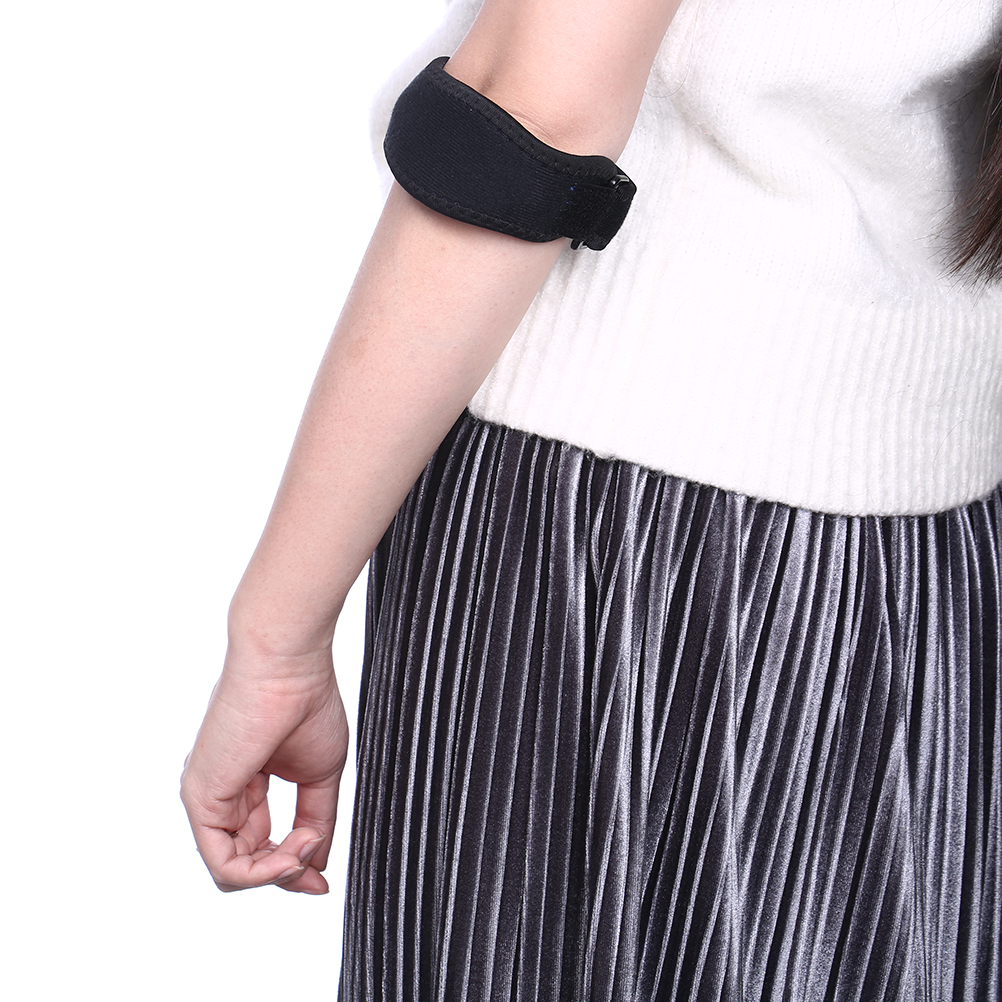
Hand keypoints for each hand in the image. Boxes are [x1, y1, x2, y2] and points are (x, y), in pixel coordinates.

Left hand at [180, 647, 349, 893]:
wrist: (289, 664)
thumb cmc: (306, 701)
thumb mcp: (320, 774)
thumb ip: (317, 819)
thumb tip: (317, 865)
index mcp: (245, 784)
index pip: (260, 845)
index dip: (293, 868)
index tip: (323, 881)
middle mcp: (221, 793)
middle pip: (247, 862)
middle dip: (288, 874)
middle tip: (318, 866)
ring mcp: (207, 796)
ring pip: (234, 871)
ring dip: (280, 871)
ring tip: (308, 843)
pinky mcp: (201, 798)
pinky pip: (225, 864)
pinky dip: (262, 872)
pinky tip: (293, 851)